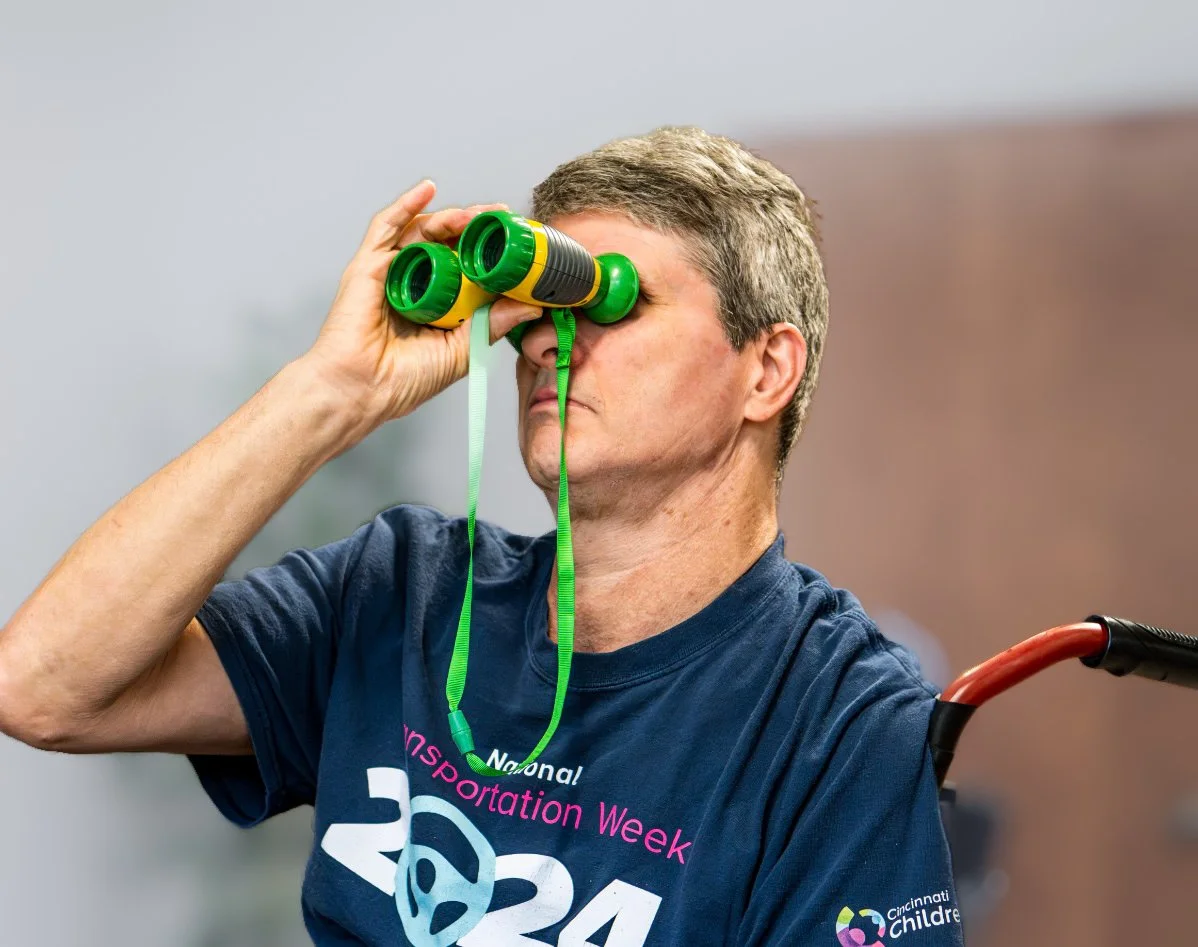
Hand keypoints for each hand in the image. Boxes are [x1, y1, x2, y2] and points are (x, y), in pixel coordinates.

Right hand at [304, 180, 540, 428]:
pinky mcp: (368, 266)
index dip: (492, 252)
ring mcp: (391, 272)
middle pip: (448, 243)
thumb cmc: (402, 381)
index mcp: (437, 304)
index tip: (520, 243)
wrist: (362, 391)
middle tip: (505, 220)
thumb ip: (493, 325)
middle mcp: (415, 283)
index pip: (468, 267)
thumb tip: (531, 305)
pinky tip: (427, 188)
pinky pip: (386, 227)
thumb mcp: (462, 351)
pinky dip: (406, 204)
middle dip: (478, 227)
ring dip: (453, 216)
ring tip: (479, 216)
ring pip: (424, 231)